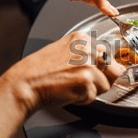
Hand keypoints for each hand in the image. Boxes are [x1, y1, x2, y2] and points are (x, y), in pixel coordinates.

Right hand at [7, 31, 123, 113]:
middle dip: (101, 79)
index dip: (102, 68)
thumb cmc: (40, 71)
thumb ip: (86, 54)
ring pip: (105, 85)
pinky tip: (68, 92)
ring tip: (72, 86)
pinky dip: (84, 99)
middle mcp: (87, 48)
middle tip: (80, 81)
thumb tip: (109, 63)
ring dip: (92, 90)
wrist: (24, 84)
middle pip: (113, 69)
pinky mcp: (86, 80)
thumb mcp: (65, 51)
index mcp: (82, 38)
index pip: (108, 54)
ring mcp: (88, 64)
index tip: (91, 72)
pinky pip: (95, 96)